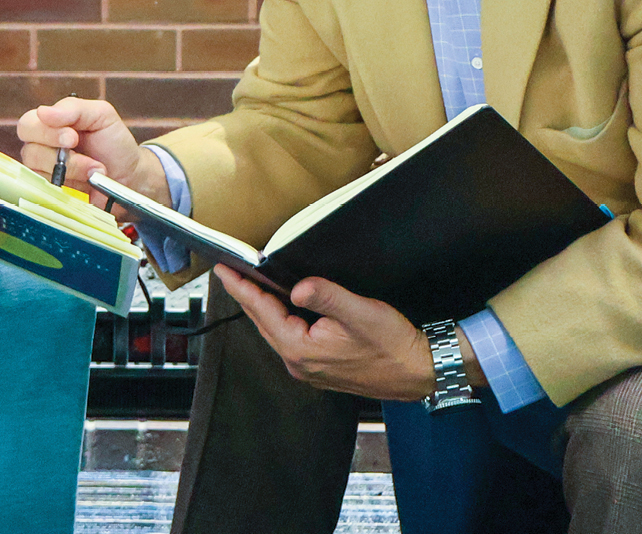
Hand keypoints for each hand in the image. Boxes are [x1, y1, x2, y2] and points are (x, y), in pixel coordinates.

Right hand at [15, 97, 170, 211]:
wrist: (130, 177)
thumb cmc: (114, 143)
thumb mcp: (102, 115)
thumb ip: (74, 108)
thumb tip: (42, 112)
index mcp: (51, 124)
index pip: (28, 125)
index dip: (46, 132)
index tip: (72, 138)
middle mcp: (42, 147)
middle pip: (28, 150)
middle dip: (58, 155)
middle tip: (84, 157)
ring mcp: (46, 172)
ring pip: (39, 172)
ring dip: (72, 171)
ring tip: (94, 169)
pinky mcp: (52, 192)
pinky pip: (46, 191)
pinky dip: (69, 186)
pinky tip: (86, 183)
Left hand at [216, 264, 445, 400]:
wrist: (419, 372)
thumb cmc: (393, 344)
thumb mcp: (360, 312)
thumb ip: (325, 297)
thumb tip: (295, 289)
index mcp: (302, 349)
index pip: (262, 311)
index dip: (241, 287)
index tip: (222, 271)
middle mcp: (299, 364)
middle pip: (264, 322)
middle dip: (246, 296)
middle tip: (230, 272)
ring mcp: (309, 369)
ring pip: (276, 332)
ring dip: (263, 308)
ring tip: (250, 285)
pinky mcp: (320, 368)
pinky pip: (290, 339)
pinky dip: (280, 320)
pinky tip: (282, 308)